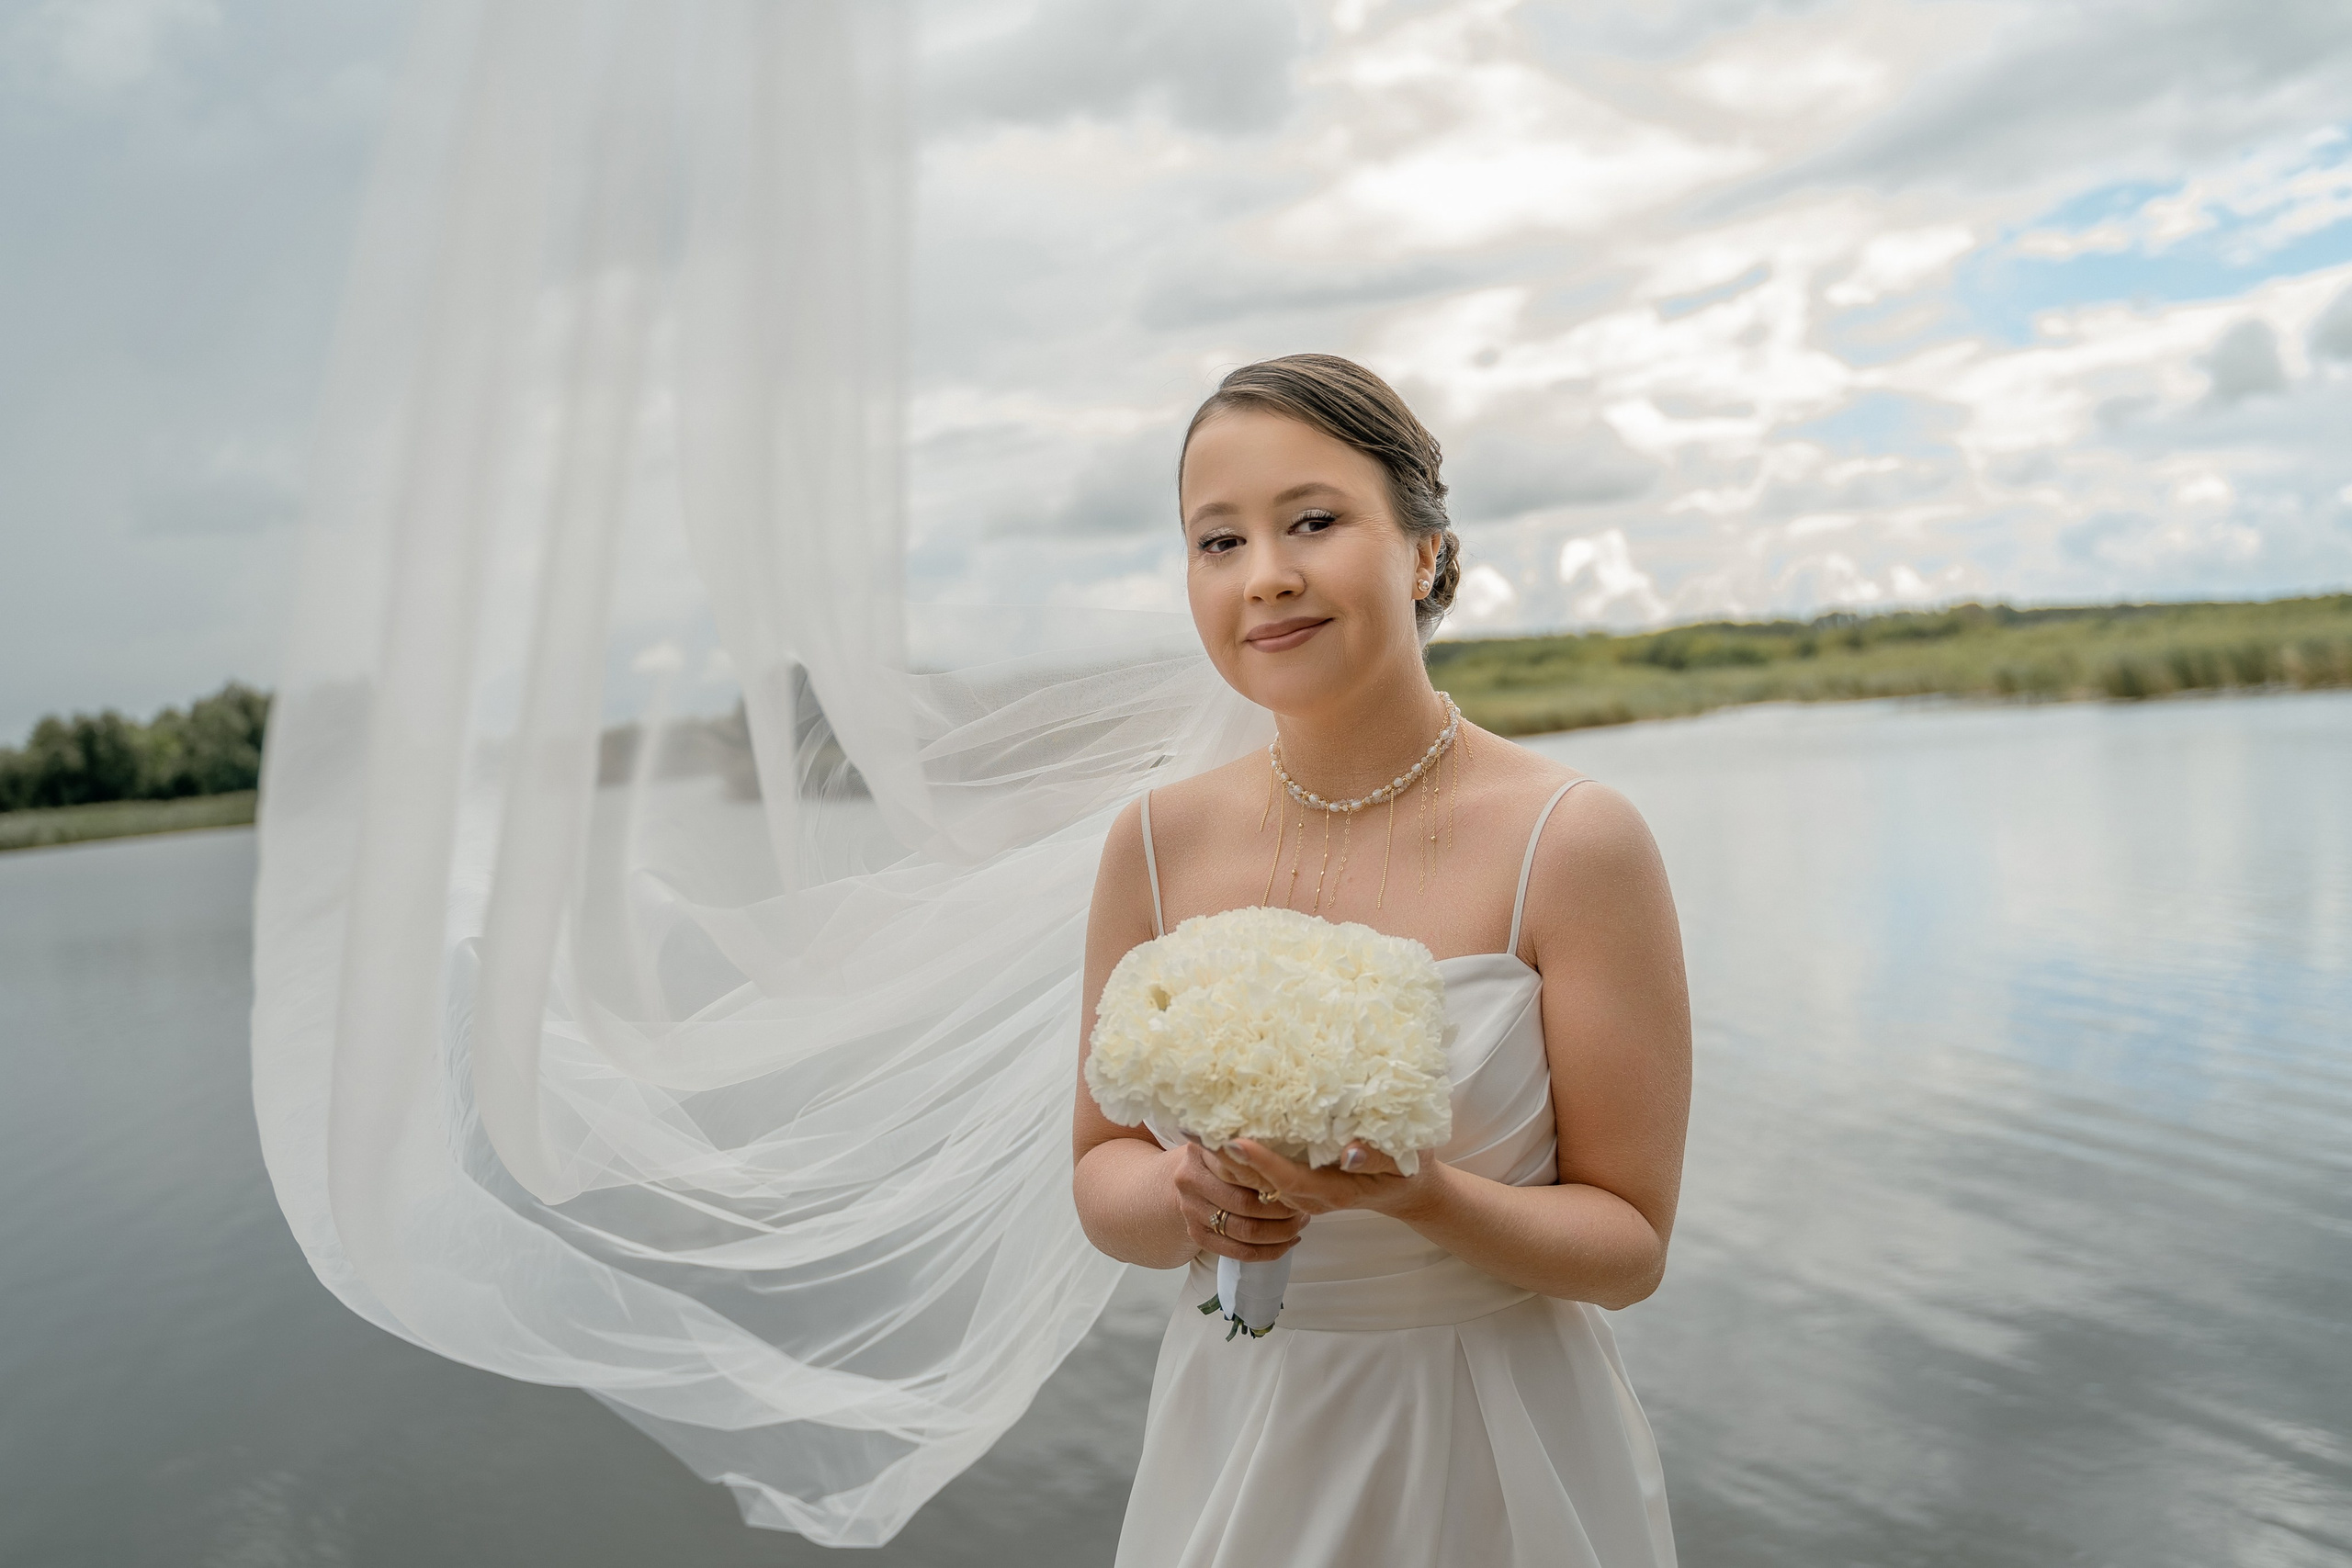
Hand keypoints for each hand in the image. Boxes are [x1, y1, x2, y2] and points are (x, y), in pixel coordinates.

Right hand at [1172, 1141, 1304, 1261]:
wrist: (1190, 1177)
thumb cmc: (1221, 1158)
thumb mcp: (1232, 1140)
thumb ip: (1253, 1144)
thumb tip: (1292, 1156)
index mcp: (1201, 1151)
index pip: (1242, 1169)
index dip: (1273, 1180)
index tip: (1296, 1183)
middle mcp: (1190, 1180)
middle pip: (1244, 1203)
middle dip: (1281, 1210)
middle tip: (1303, 1207)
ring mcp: (1191, 1210)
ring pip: (1243, 1231)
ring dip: (1279, 1232)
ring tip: (1298, 1224)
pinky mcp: (1197, 1234)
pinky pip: (1238, 1252)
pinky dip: (1267, 1251)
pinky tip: (1285, 1243)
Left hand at [1212, 1139, 1438, 1220]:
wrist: (1409, 1192)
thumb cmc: (1409, 1170)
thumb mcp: (1403, 1162)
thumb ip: (1376, 1157)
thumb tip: (1348, 1152)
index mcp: (1331, 1190)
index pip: (1286, 1179)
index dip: (1260, 1162)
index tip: (1234, 1140)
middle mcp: (1309, 1196)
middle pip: (1259, 1182)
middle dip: (1228, 1158)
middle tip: (1195, 1127)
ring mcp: (1301, 1193)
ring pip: (1255, 1181)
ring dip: (1226, 1158)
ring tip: (1195, 1127)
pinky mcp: (1299, 1184)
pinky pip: (1262, 1175)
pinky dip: (1240, 1156)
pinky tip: (1219, 1132)